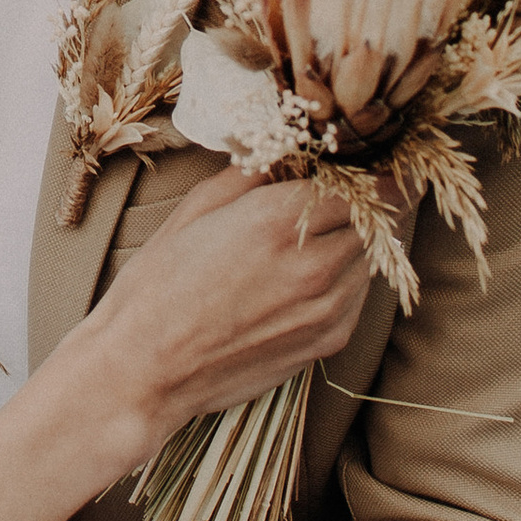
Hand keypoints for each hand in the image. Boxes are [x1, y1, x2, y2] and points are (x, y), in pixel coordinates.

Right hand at [80, 166, 373, 459]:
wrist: (145, 368)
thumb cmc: (158, 287)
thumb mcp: (195, 209)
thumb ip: (251, 174)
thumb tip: (286, 152)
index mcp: (276, 220)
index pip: (361, 183)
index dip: (367, 170)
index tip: (366, 163)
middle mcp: (312, 264)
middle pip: (376, 218)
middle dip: (366, 202)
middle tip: (346, 193)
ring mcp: (325, 308)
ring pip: (372, 258)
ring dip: (357, 241)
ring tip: (322, 234)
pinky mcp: (327, 342)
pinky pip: (359, 296)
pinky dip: (348, 278)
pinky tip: (312, 275)